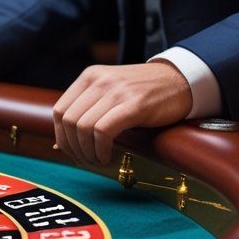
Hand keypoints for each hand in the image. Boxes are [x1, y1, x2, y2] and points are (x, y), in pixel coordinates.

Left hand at [52, 61, 192, 166]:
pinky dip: (100, 150)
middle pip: (68, 121)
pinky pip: (103, 131)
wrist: (181, 81)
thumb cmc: (144, 94)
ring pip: (82, 127)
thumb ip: (86, 114)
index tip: (73, 153)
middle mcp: (98, 80)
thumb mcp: (110, 96)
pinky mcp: (134, 104)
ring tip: (98, 160)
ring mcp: (116, 91)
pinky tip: (108, 157)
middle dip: (73, 148)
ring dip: (87, 152)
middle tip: (86, 161)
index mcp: (89, 77)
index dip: (62, 137)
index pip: (59, 111)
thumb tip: (57, 145)